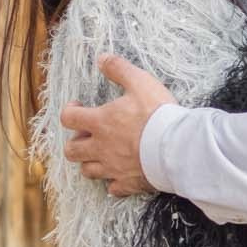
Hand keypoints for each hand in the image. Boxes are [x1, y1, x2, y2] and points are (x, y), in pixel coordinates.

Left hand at [61, 57, 173, 197]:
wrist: (178, 147)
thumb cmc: (158, 114)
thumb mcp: (140, 82)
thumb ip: (119, 69)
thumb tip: (102, 58)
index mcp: (100, 122)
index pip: (68, 118)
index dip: (69, 111)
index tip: (78, 107)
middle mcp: (101, 148)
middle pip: (71, 151)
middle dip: (75, 142)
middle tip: (88, 134)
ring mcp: (113, 168)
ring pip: (88, 171)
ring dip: (89, 162)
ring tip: (101, 154)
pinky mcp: (128, 183)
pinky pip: (113, 188)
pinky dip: (113, 182)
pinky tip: (120, 175)